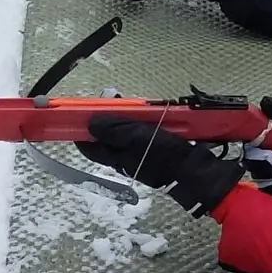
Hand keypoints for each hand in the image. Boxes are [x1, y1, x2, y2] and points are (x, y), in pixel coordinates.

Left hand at [76, 114, 244, 216]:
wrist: (196, 171)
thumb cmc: (166, 155)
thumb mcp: (138, 137)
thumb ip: (115, 129)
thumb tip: (90, 123)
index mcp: (115, 155)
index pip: (88, 143)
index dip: (79, 127)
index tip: (75, 111)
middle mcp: (123, 157)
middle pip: (105, 136)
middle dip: (106, 118)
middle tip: (111, 101)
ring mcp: (137, 155)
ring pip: (122, 134)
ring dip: (124, 119)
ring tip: (128, 106)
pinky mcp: (152, 151)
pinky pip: (138, 136)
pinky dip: (139, 125)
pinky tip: (147, 117)